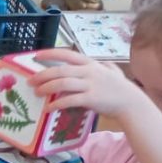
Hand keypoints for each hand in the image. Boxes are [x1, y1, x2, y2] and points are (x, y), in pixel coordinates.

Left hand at [28, 49, 150, 120]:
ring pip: (62, 83)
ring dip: (46, 88)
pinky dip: (56, 104)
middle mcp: (89, 71)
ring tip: (36, 93)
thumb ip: (102, 66)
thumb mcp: (111, 71)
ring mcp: (90, 85)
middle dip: (42, 75)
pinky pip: (69, 100)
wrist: (131, 103)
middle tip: (30, 81)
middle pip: (60, 70)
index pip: (67, 54)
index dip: (50, 54)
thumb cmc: (119, 88)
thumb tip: (98, 62)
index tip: (36, 56)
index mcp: (90, 63)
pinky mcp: (91, 99)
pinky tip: (48, 108)